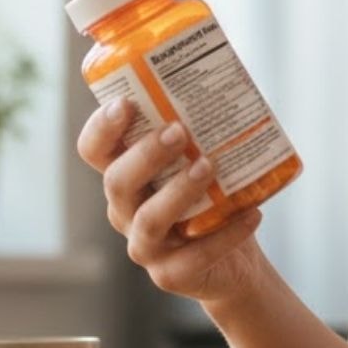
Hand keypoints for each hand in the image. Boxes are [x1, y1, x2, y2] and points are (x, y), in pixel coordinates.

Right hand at [77, 98, 266, 305]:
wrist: (236, 263)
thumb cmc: (215, 201)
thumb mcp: (202, 161)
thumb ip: (203, 128)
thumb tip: (229, 72)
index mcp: (126, 176)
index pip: (94, 151)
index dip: (101, 128)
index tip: (125, 103)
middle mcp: (125, 211)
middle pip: (116, 182)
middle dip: (145, 154)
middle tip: (178, 131)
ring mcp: (145, 246)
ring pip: (149, 220)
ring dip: (178, 191)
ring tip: (209, 167)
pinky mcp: (171, 275)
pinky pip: (193, 256)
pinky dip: (226, 234)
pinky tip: (253, 213)